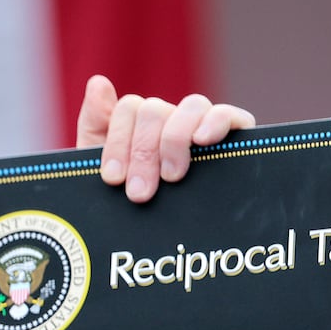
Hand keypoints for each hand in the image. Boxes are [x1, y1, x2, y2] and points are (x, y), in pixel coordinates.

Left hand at [77, 75, 254, 202]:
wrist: (160, 247)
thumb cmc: (129, 205)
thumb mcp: (102, 171)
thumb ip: (95, 125)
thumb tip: (98, 82)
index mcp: (140, 126)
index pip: (129, 109)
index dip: (118, 142)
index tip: (113, 178)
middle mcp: (172, 122)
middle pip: (156, 110)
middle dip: (143, 153)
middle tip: (140, 193)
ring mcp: (202, 128)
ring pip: (192, 106)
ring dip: (175, 140)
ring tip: (171, 176)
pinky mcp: (235, 139)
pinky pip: (229, 115)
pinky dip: (216, 122)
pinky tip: (202, 141)